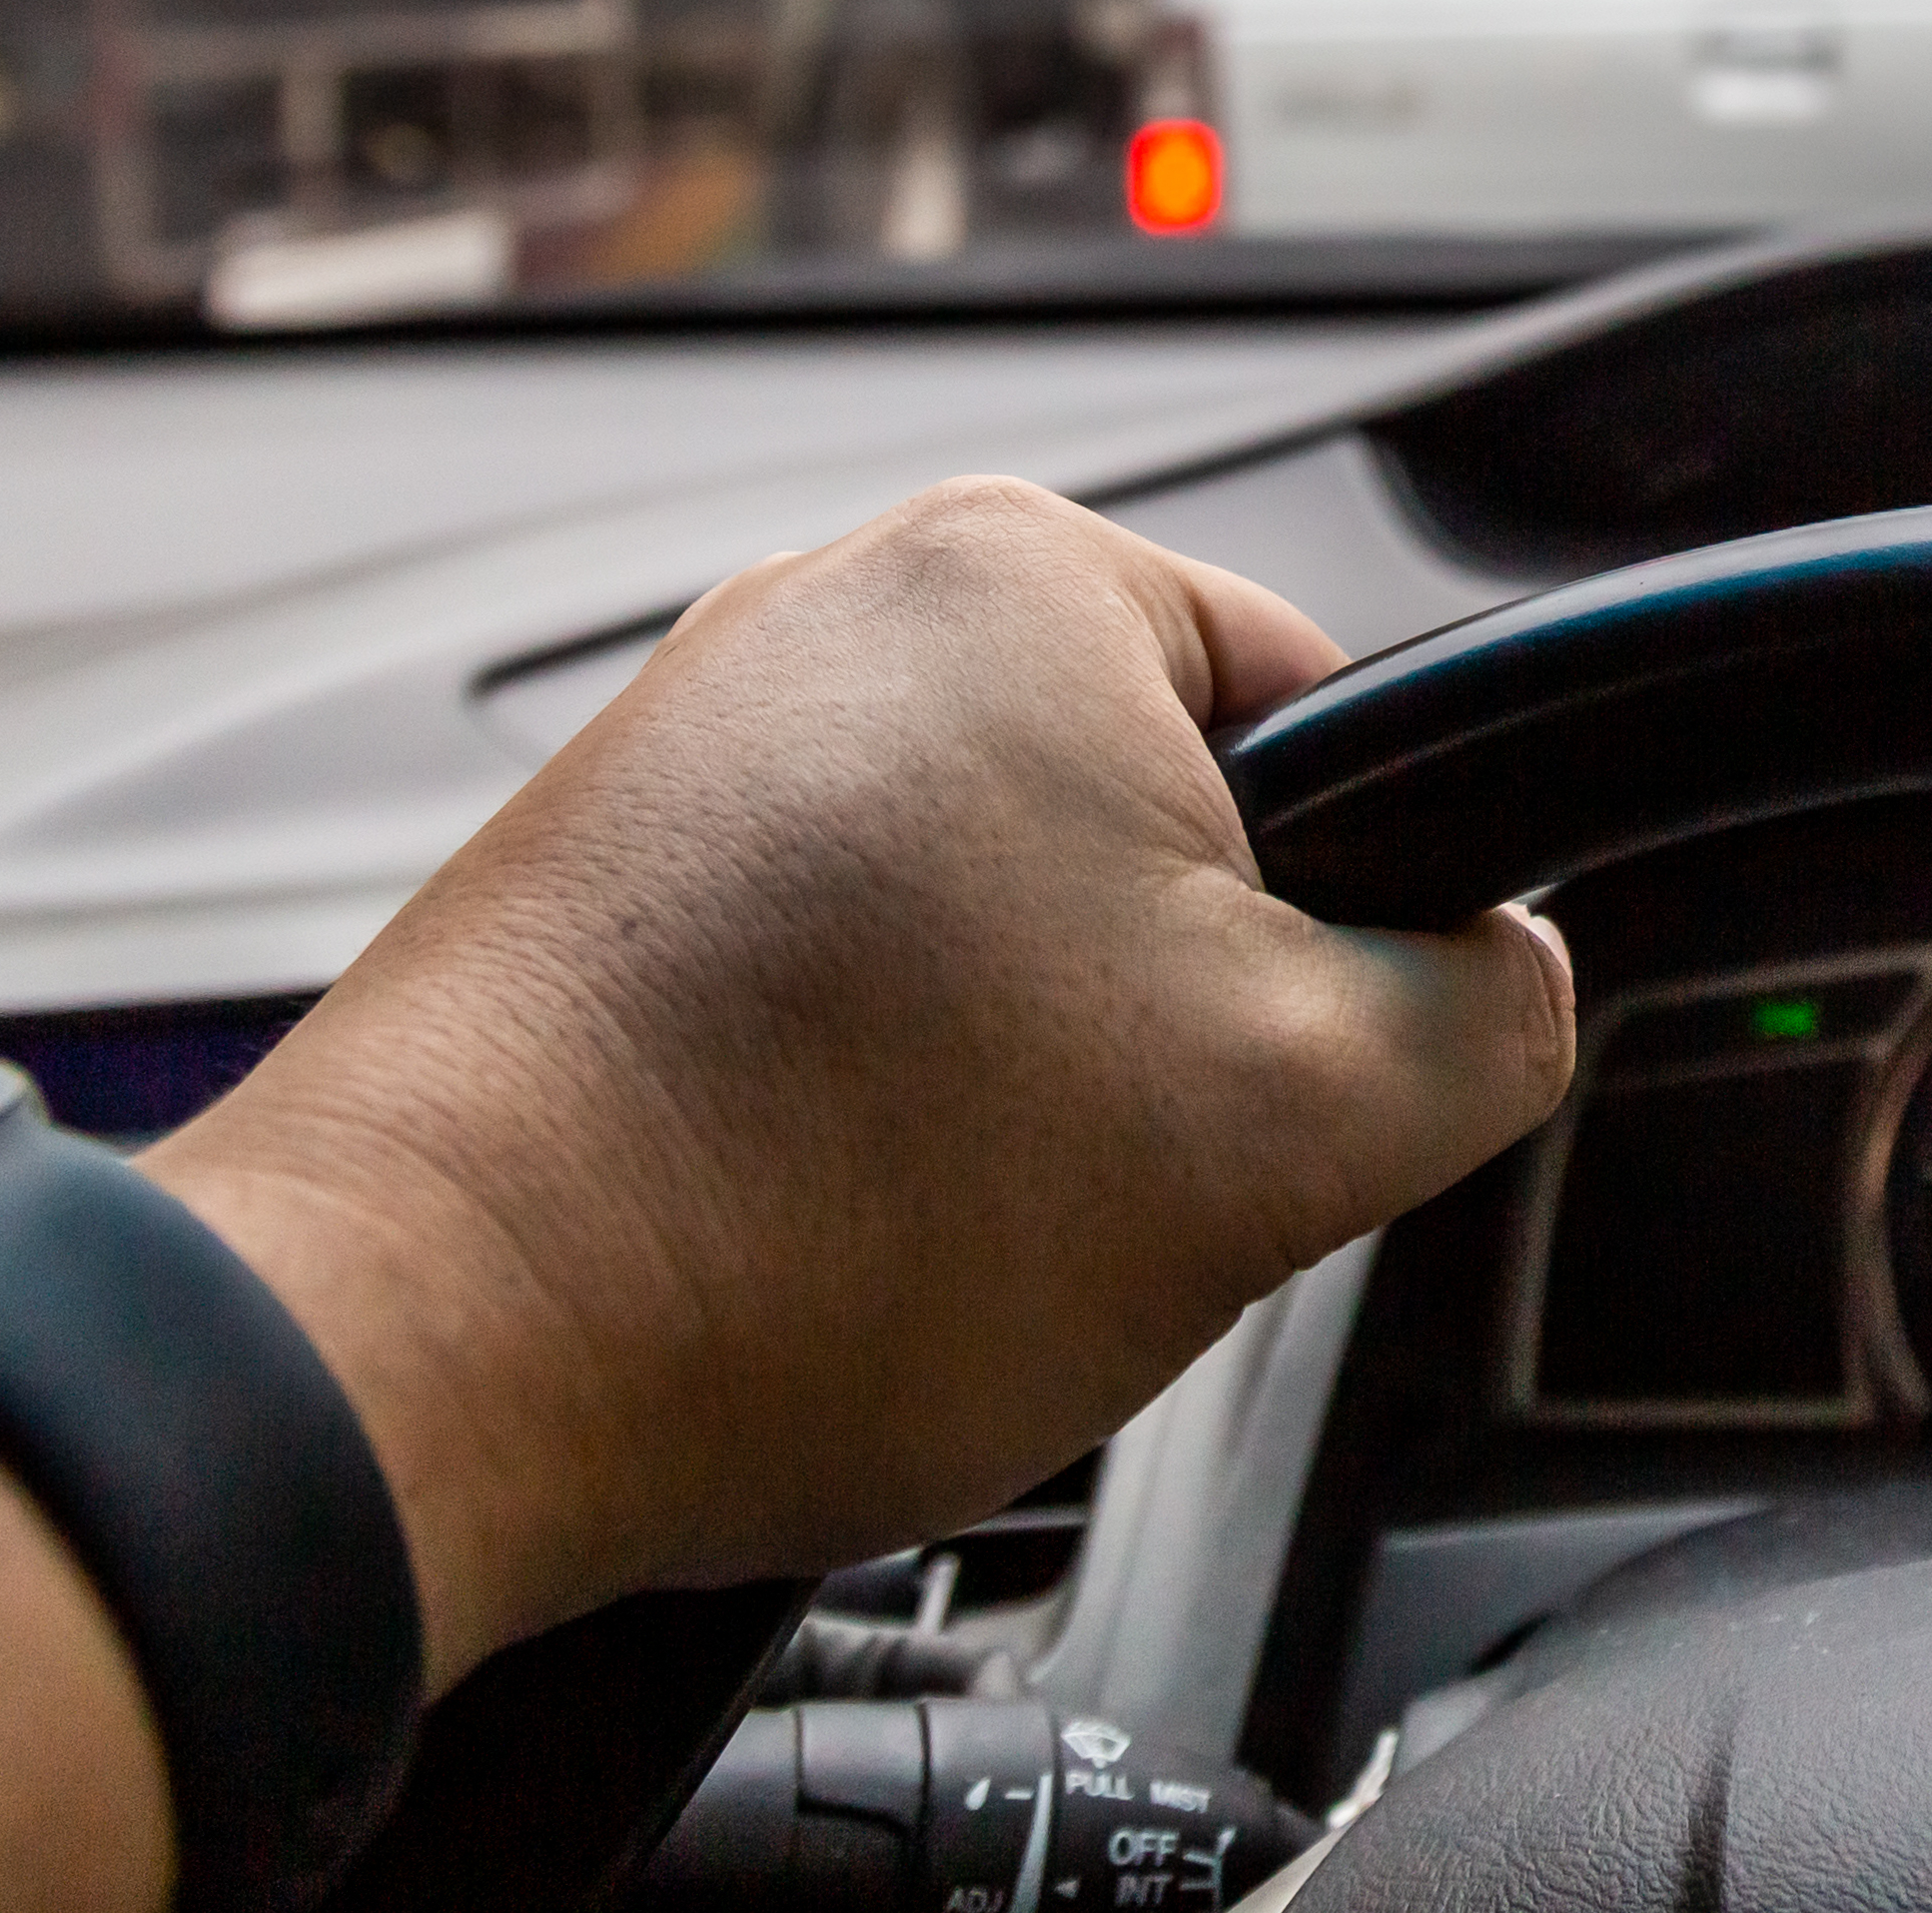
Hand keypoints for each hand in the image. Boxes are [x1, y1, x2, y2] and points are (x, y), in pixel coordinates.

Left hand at [143, 479, 1573, 1684]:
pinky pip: (821, 996)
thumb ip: (1484, 1018)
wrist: (420, 1358)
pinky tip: (803, 1233)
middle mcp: (839, 608)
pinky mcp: (589, 886)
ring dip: (1002, 1093)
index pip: (1348, 732)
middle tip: (1097, 1177)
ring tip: (917, 1220)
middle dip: (1162, 1033)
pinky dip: (844, 1119)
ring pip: (991, 939)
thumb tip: (1511, 981)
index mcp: (1026, 573)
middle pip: (1159, 842)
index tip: (1278, 1081)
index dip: (1358, 946)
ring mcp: (690, 743)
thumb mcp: (1293, 1128)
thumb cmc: (804, 1210)